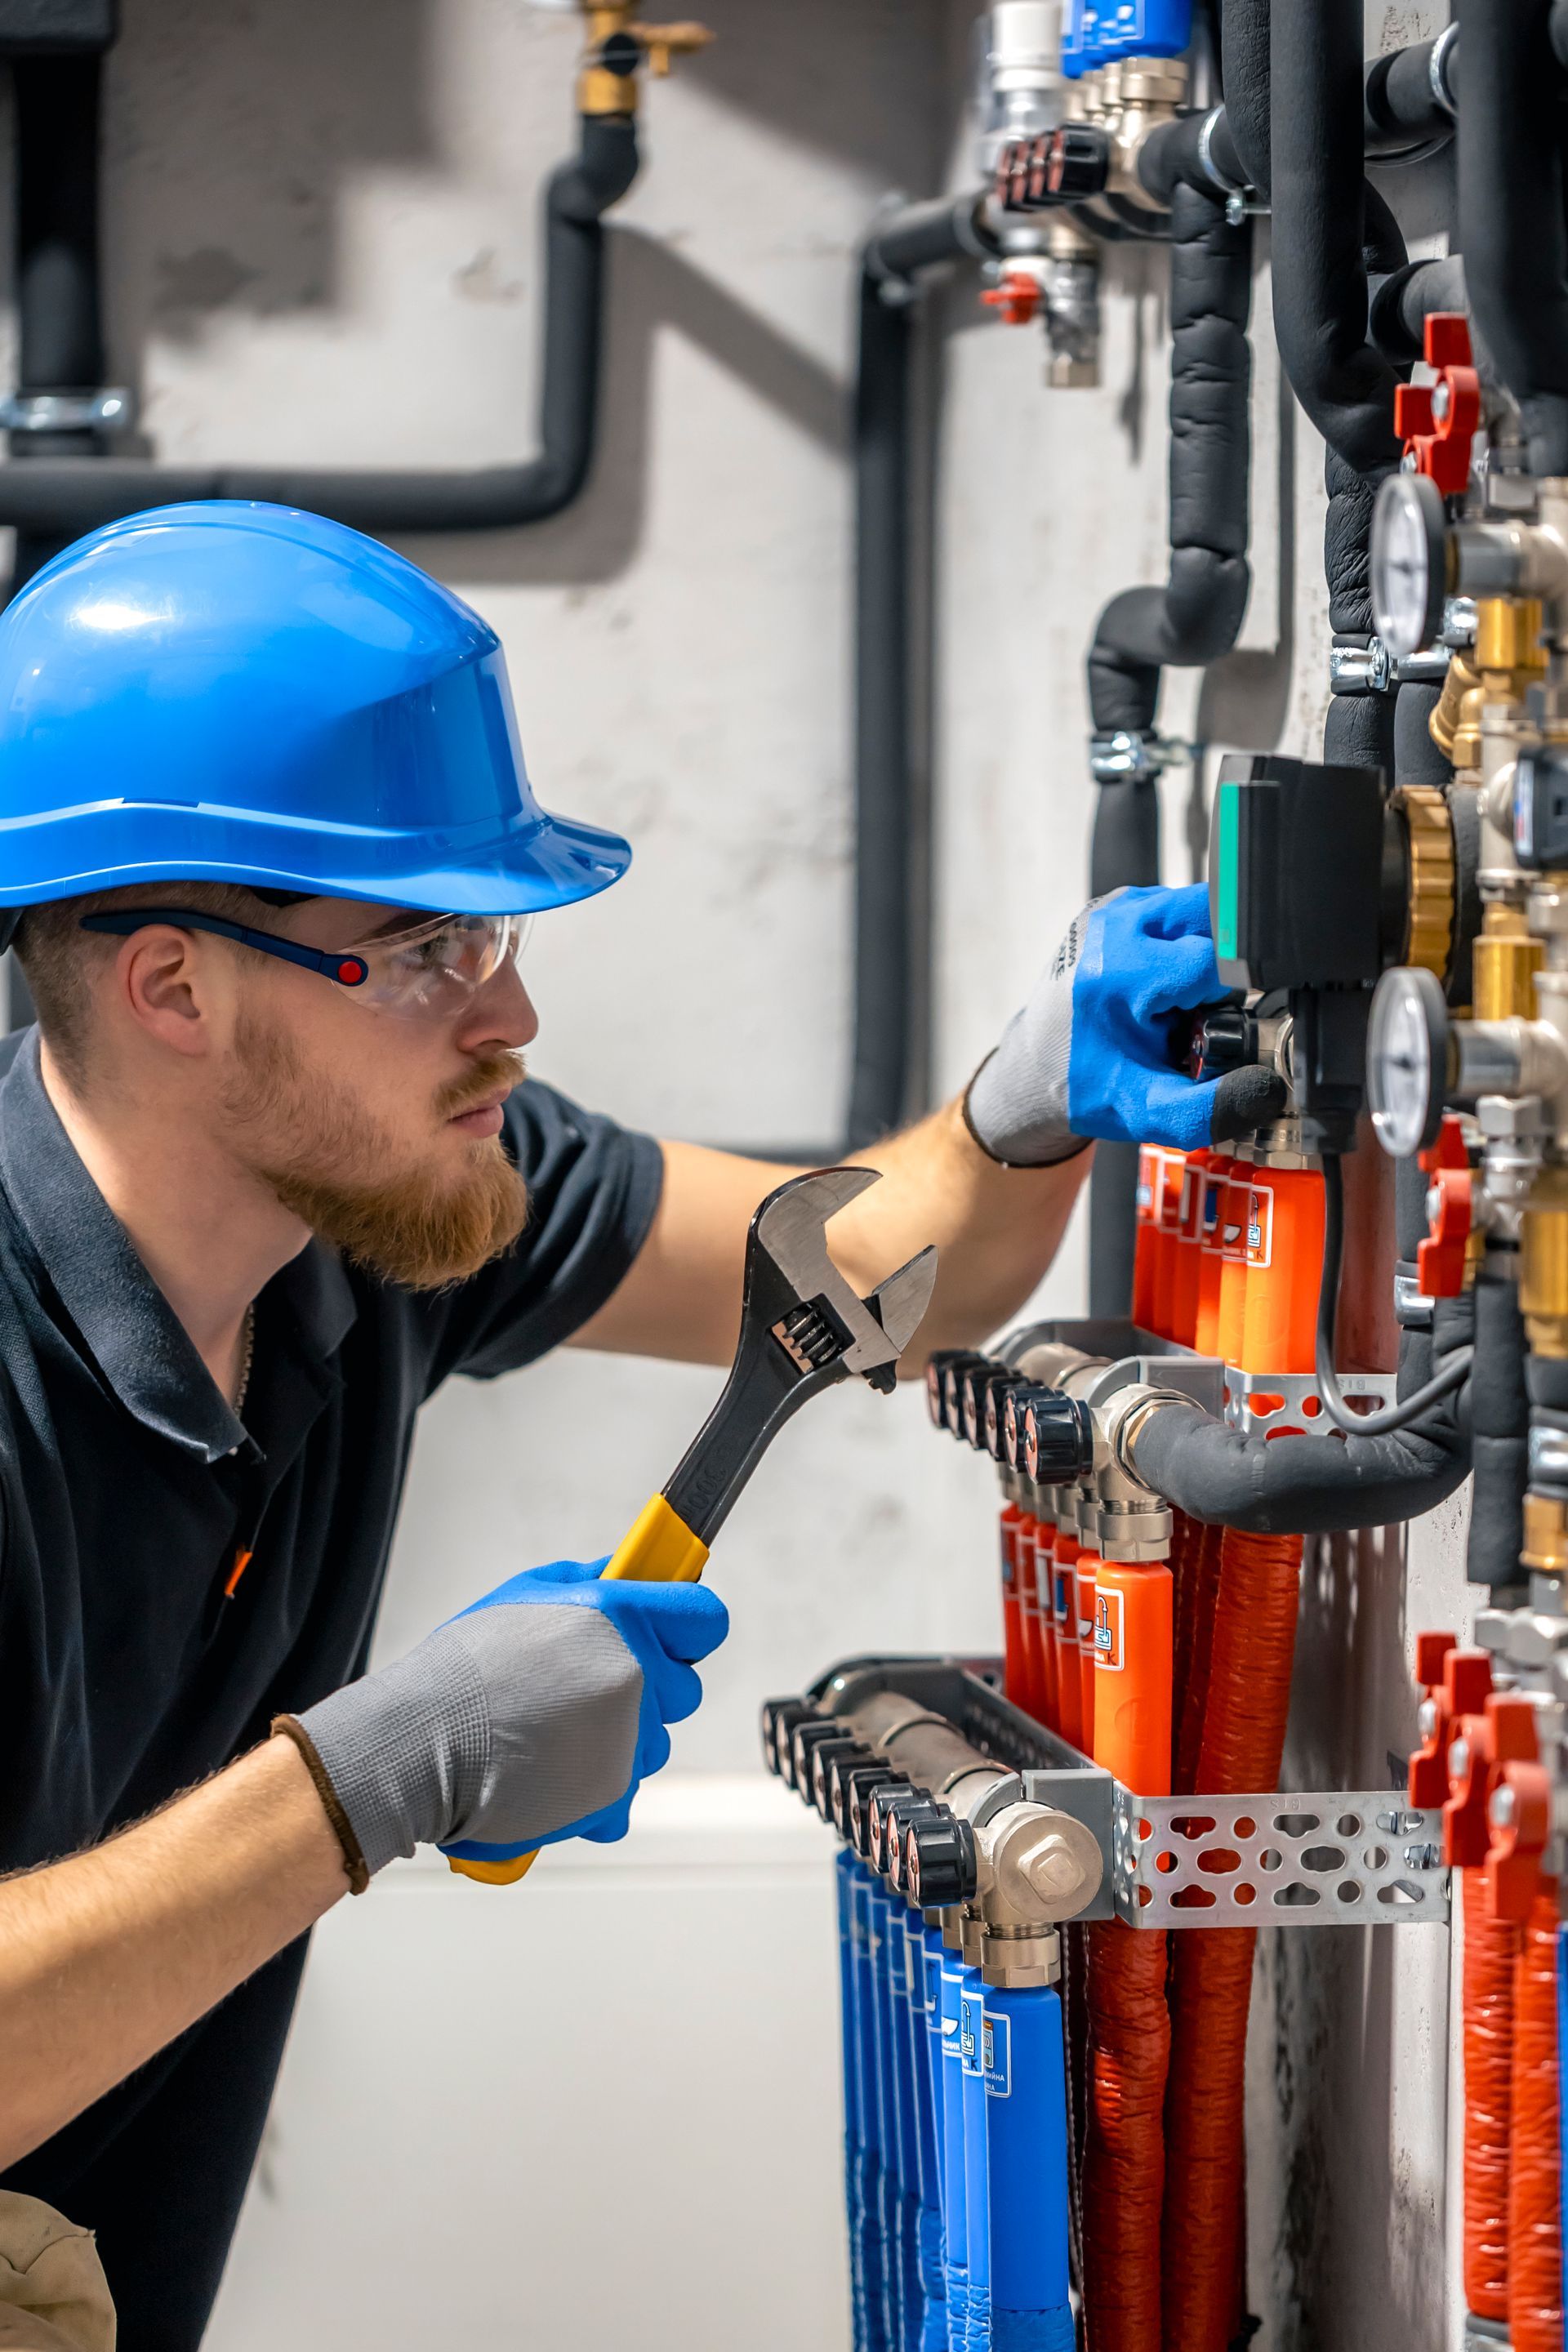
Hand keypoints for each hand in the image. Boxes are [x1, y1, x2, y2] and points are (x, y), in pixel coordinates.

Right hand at [285, 1561, 728, 1876]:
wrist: (419, 1744)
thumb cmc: (465, 1668)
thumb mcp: (527, 1594)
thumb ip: (591, 1582)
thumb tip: (628, 1573)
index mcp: (622, 1617)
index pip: (705, 1620)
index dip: (686, 1627)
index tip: (670, 1633)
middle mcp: (637, 1677)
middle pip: (684, 1689)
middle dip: (648, 1690)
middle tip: (584, 1689)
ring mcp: (628, 1741)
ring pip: (655, 1743)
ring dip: (620, 1741)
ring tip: (553, 1732)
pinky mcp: (612, 1795)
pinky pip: (626, 1793)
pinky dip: (596, 1790)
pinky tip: (550, 1772)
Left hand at [962, 885, 1285, 1163]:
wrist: (1037, 1067)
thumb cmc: (1086, 1083)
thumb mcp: (1147, 1111)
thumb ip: (1208, 1110)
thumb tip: (1266, 1090)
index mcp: (1119, 970)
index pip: (1216, 960)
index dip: (1227, 997)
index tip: (1205, 1025)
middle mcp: (1115, 926)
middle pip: (1216, 918)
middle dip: (1223, 965)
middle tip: (1194, 1010)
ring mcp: (1116, 907)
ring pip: (1204, 909)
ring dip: (1208, 951)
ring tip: (1177, 998)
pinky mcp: (1121, 903)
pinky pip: (1182, 910)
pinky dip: (1188, 943)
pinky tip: (1166, 982)